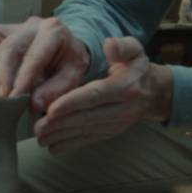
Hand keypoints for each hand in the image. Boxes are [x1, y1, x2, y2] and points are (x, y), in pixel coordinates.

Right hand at [0, 16, 90, 108]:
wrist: (67, 49)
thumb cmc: (69, 63)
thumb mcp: (73, 75)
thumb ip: (57, 89)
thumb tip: (34, 104)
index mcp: (54, 31)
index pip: (34, 55)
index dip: (23, 78)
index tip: (14, 97)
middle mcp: (33, 24)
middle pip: (11, 45)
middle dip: (4, 73)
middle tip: (2, 97)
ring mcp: (15, 25)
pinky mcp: (2, 30)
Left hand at [33, 36, 172, 152]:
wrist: (154, 92)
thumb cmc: (137, 67)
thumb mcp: (135, 49)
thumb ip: (121, 46)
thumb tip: (108, 46)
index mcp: (125, 86)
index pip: (95, 95)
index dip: (73, 103)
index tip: (51, 109)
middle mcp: (122, 108)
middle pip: (87, 117)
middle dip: (61, 124)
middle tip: (38, 127)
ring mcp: (117, 123)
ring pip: (86, 130)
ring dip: (62, 136)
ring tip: (40, 138)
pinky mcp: (111, 132)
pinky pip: (90, 139)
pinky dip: (71, 144)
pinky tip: (53, 147)